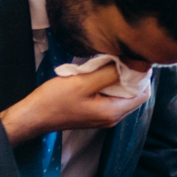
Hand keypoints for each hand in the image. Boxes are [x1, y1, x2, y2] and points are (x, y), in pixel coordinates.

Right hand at [0, 64, 149, 145]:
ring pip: (121, 94)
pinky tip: (95, 74)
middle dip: (128, 76)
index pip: (142, 93)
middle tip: (115, 59)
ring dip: (115, 79)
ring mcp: (103, 116)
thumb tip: (132, 64)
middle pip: (133, 94)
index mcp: (113, 112)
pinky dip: (106, 84)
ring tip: (103, 65)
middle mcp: (112, 117)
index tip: (130, 60)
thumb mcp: (84, 82)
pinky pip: (109, 96)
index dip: (140, 76)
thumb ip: (109, 73)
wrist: (33, 115)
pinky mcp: (95, 113)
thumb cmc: (54, 100)